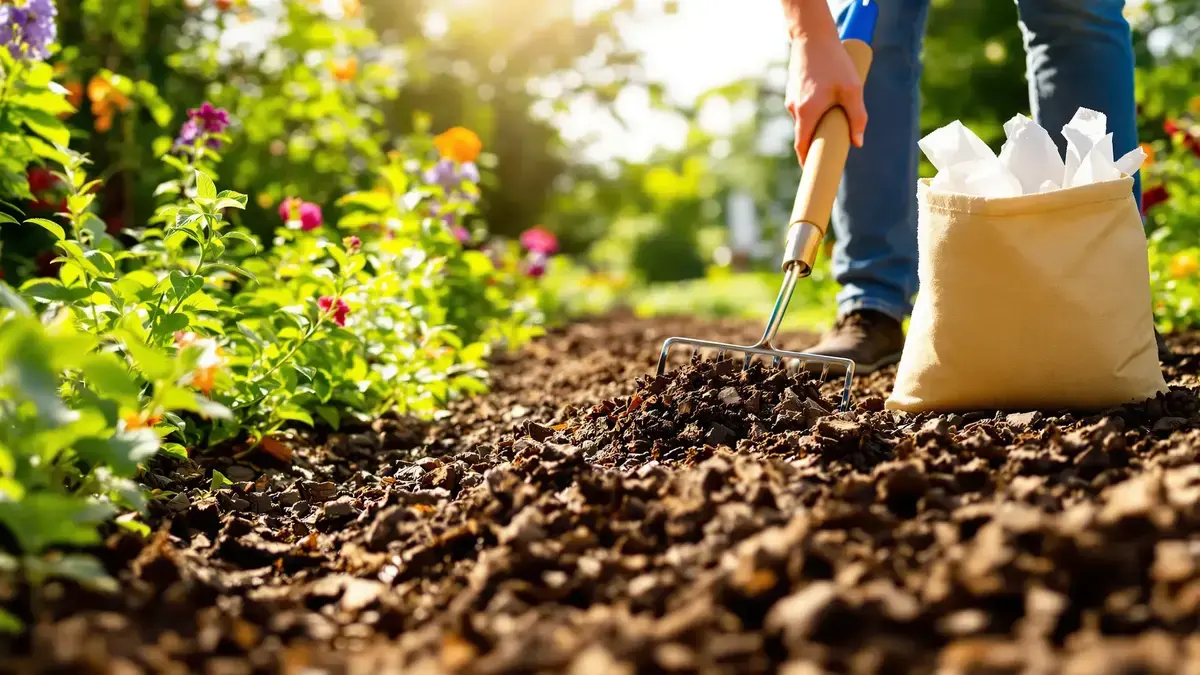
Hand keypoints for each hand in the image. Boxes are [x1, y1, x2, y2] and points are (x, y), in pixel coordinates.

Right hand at [785, 35, 867, 165]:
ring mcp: (791, 100)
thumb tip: (858, 142)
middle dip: (815, 144)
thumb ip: (857, 117)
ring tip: (833, 119)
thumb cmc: (834, 62)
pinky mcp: (792, 91)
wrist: (812, 36)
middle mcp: (795, 109)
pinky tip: (826, 101)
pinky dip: (812, 113)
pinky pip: (802, 109)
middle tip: (829, 151)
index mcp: (807, 113)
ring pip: (803, 121)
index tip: (812, 172)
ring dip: (816, 125)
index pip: (802, 146)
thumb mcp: (852, 90)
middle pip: (803, 135)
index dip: (807, 161)